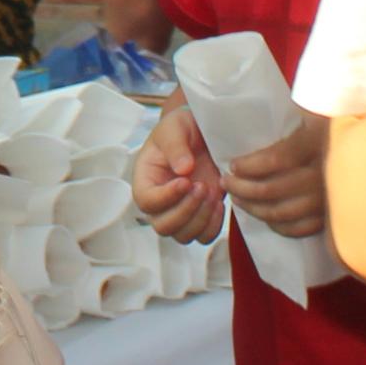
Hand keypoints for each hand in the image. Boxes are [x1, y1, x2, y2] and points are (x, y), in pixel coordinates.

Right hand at [134, 105, 227, 244]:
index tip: (186, 181)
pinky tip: (219, 204)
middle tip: (202, 187)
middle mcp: (159, 201)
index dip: (166, 197)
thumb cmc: (182, 128)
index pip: (146, 201)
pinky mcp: (200, 216)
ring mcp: (179, 212)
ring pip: (183, 236)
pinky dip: (213, 226)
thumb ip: (176, 146)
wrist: (202, 132)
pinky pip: (204, 236)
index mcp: (146, 179)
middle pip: (163, 226)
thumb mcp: (176, 127)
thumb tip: (183, 169)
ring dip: (201, 220)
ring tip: (212, 192)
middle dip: (186, 211)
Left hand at [222, 117, 331, 237]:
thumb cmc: (336, 122)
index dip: (250, 166)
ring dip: (254, 208)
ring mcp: (328, 197)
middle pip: (273, 190)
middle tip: (227, 182)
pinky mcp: (332, 214)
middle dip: (242, 189)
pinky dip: (278, 225)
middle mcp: (323, 172)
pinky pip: (300, 228)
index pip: (276, 159)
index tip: (233, 164)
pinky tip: (265, 216)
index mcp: (317, 142)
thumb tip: (260, 109)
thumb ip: (294, 110)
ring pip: (282, 213)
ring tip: (238, 199)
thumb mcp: (316, 109)